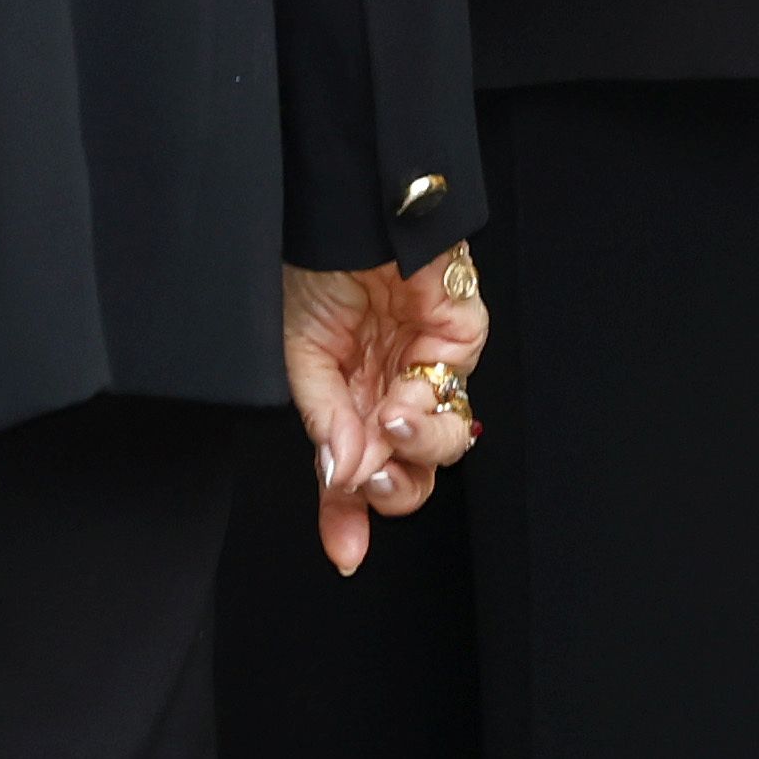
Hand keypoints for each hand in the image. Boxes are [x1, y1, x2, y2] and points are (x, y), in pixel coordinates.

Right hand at [282, 249, 490, 573]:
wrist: (349, 206)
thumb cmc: (315, 263)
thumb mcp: (298, 352)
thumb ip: (322, 421)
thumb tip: (337, 478)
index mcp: (346, 396)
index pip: (352, 471)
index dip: (347, 516)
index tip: (345, 553)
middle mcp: (389, 390)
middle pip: (406, 475)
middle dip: (387, 492)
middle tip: (362, 478)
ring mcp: (427, 370)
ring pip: (441, 449)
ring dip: (410, 456)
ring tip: (382, 430)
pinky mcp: (459, 342)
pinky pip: (453, 398)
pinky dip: (423, 416)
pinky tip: (396, 406)